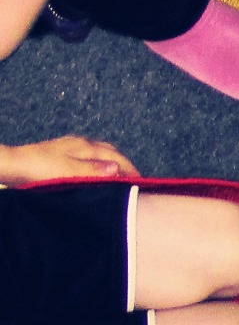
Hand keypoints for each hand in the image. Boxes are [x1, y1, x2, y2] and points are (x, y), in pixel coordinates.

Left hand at [0, 135, 137, 182]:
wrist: (12, 164)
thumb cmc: (37, 168)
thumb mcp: (68, 171)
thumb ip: (93, 170)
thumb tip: (118, 169)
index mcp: (86, 147)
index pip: (116, 157)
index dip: (129, 169)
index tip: (141, 181)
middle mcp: (81, 143)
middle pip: (110, 152)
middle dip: (123, 163)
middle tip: (132, 178)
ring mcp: (70, 146)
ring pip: (98, 153)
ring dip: (110, 163)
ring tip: (116, 176)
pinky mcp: (60, 152)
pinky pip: (87, 156)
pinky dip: (97, 163)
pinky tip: (91, 172)